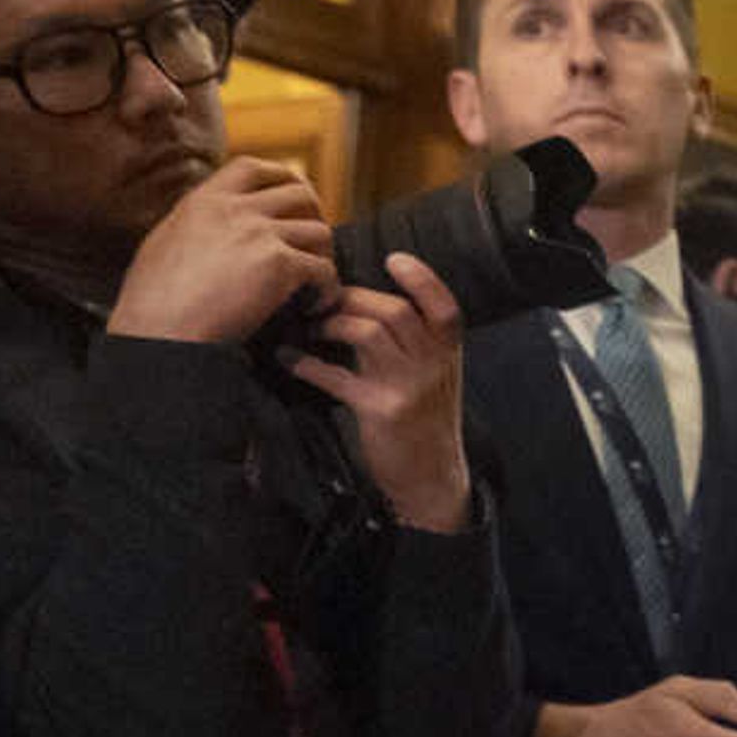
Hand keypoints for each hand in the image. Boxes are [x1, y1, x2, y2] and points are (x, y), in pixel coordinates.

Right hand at [105, 157, 337, 344]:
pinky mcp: (279, 265)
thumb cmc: (152, 302)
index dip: (281, 179)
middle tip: (312, 247)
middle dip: (315, 217)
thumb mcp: (164, 243)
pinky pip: (325, 269)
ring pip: (320, 232)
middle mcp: (234, 210)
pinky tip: (314, 306)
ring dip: (324, 258)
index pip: (252, 167)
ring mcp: (259, 234)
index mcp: (203, 201)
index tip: (294, 201)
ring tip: (312, 284)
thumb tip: (209, 221)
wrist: (159, 334)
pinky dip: (328, 290)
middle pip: (300, 193)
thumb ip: (195, 224)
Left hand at [281, 251, 469, 531]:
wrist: (432, 477)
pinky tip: (288, 359)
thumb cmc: (425, 421)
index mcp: (448, 353)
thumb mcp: (434, 377)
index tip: (394, 259)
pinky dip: (306, 365)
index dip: (421, 278)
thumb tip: (363, 305)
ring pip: (369, 333)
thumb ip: (412, 343)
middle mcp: (433, 365)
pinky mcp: (381, 411)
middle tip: (323, 301)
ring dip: (330, 324)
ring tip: (309, 328)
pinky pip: (337, 377)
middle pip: (393, 311)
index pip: (444, 306)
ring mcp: (409, 387)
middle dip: (352, 299)